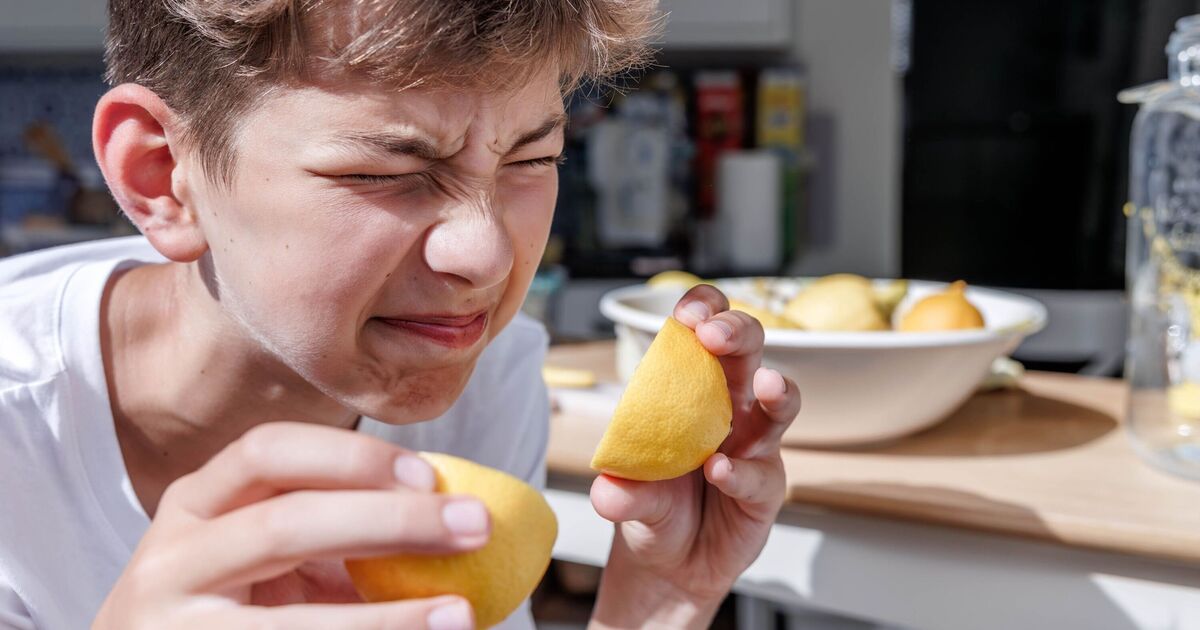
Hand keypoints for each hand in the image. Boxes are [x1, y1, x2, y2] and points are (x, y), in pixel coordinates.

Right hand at [93, 422, 484, 629]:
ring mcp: (175, 627)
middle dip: (391, 521)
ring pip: (291, 619)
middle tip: (474, 525)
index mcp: (196, 505)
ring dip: (388, 619)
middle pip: (285, 524)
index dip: (349, 457)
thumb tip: (453, 512)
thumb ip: (337, 530)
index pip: (267, 452)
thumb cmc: (236, 607)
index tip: (429, 472)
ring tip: (461, 613)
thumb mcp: (267, 557)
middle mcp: (171, 561)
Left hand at [589, 284, 800, 626]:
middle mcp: (730, 406)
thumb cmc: (653, 506)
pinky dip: (740, 470)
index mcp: (691, 386)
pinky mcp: (765, 488)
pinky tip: (719, 472)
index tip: (688, 314)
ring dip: (776, 390)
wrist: (669, 564)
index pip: (703, 331)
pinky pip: (760, 473)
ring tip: (765, 386)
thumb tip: (608, 491)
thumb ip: (622, 492)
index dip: (702, 310)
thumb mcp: (628, 497)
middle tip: (715, 335)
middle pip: (748, 351)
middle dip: (737, 332)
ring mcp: (754, 445)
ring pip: (780, 403)